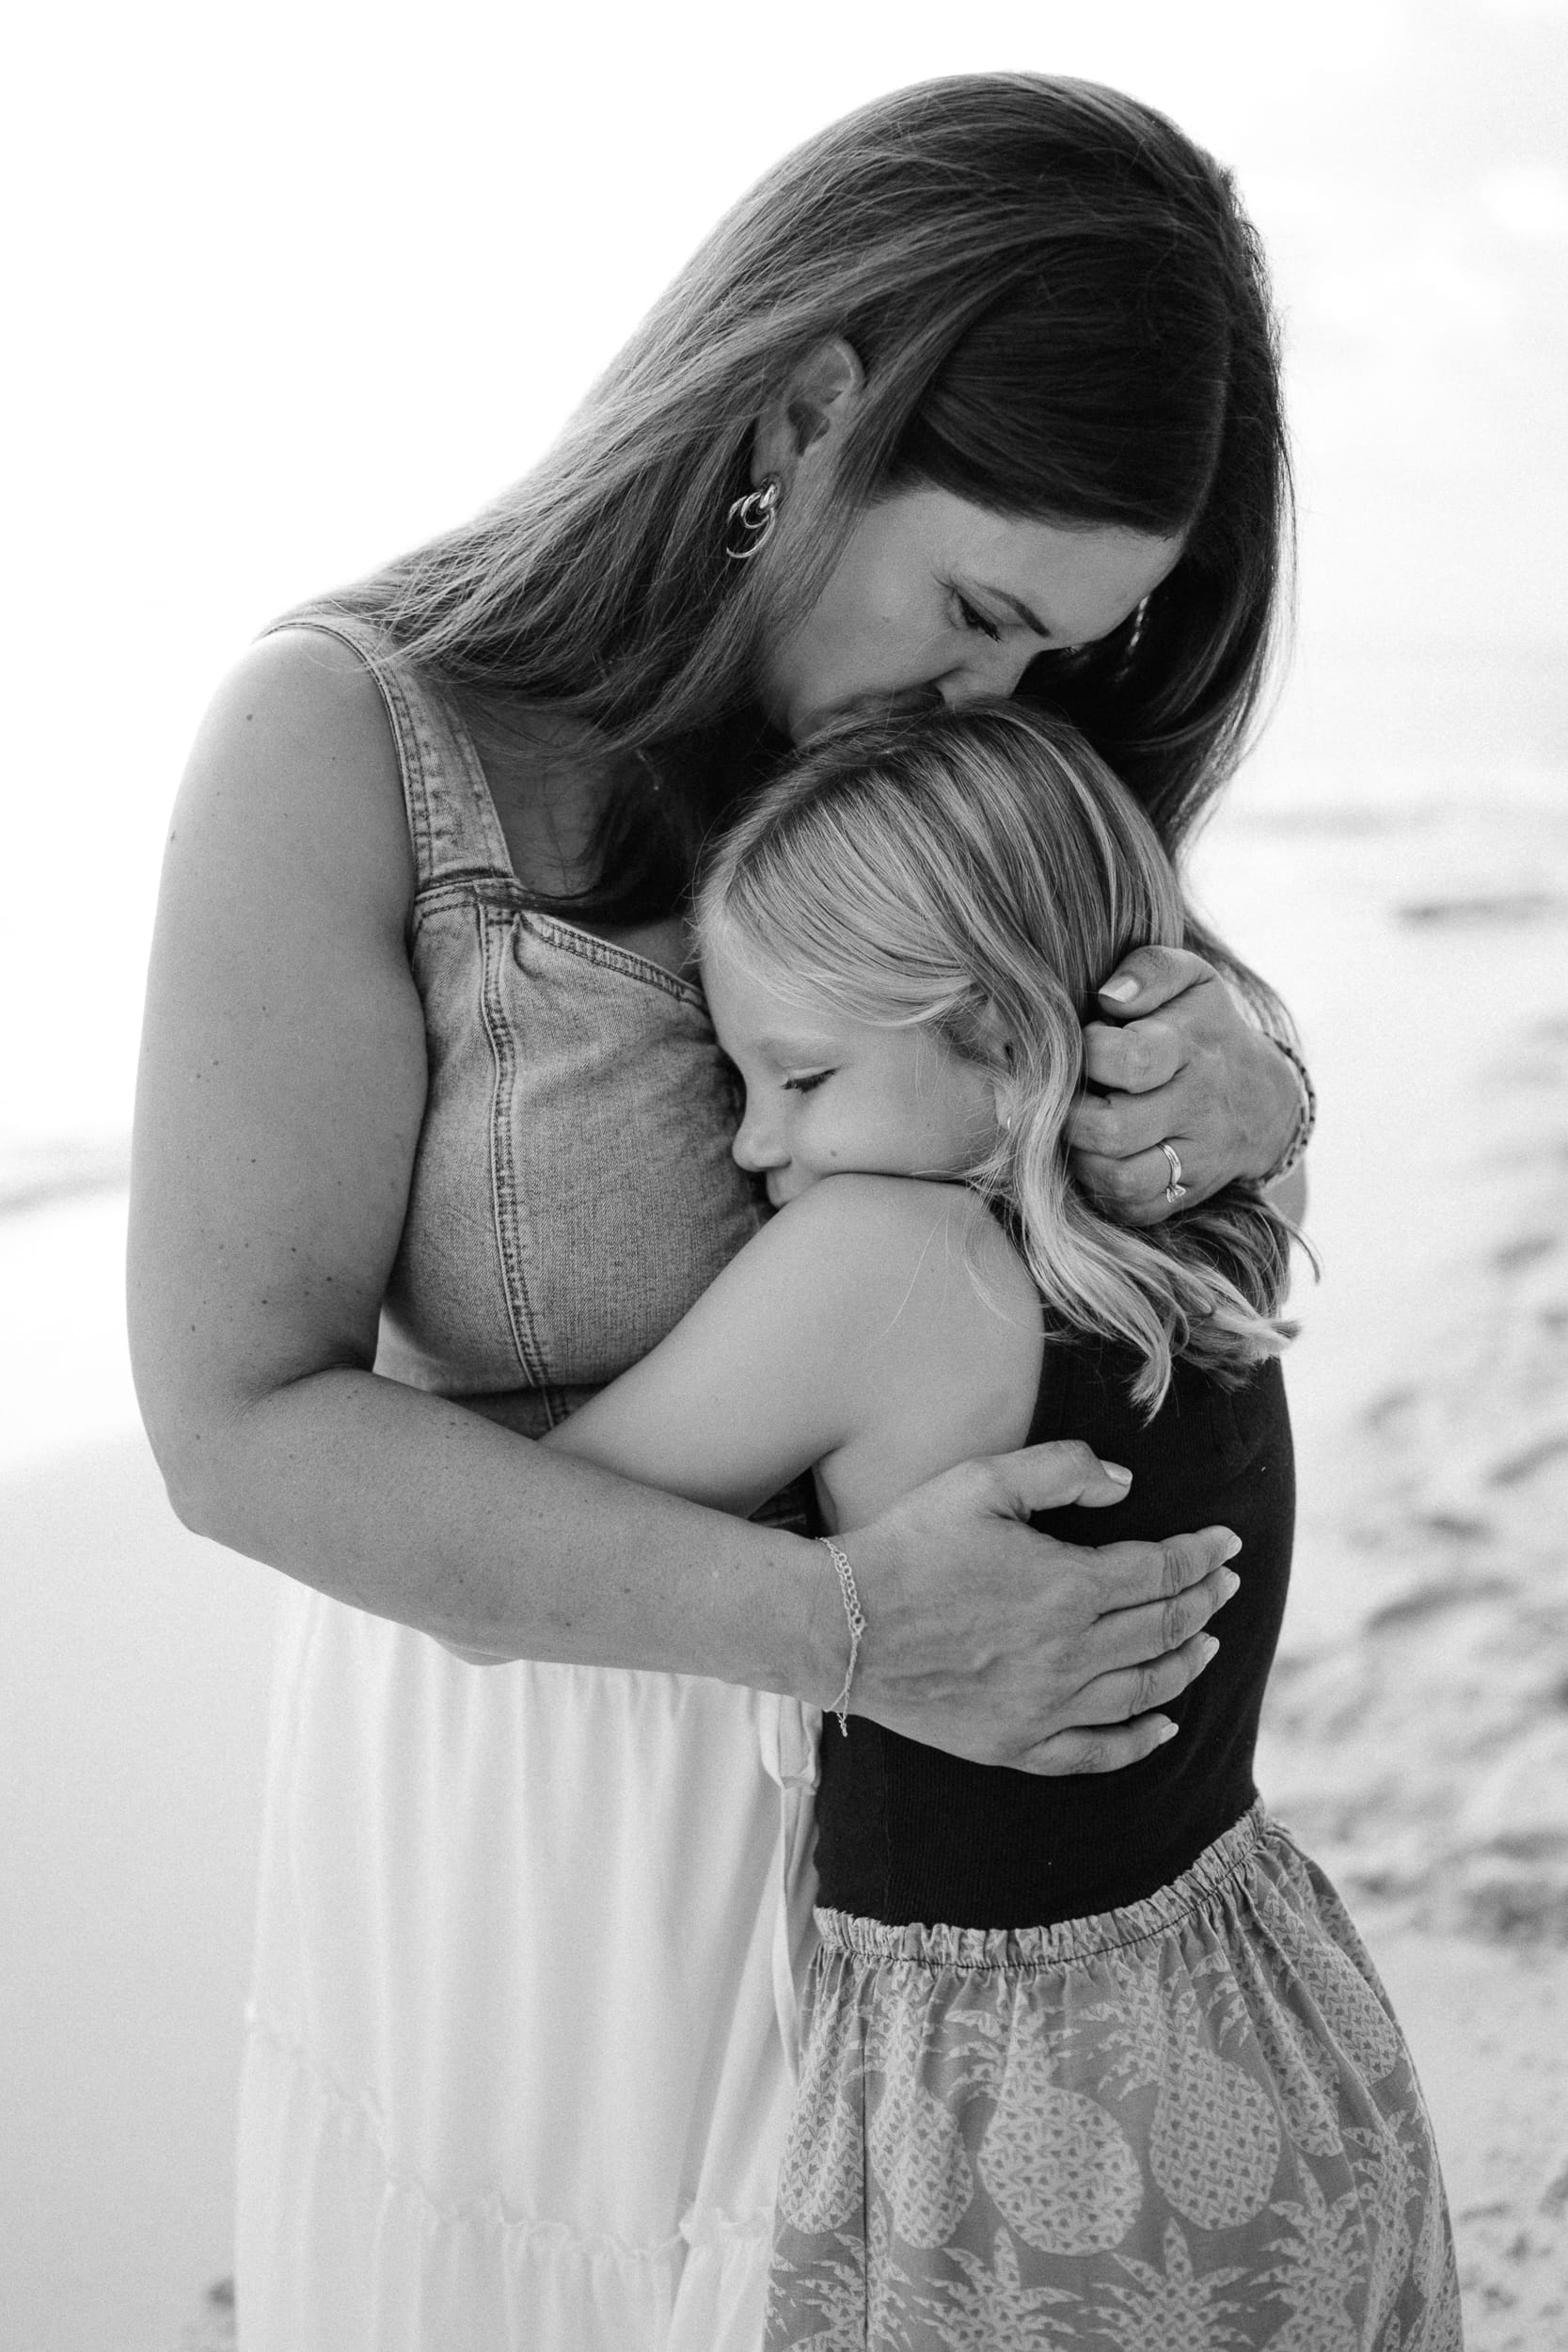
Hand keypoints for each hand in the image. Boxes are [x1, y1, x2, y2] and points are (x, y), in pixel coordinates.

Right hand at [842, 1440, 1241, 1774]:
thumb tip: (1125, 1481)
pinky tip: (1163, 1727)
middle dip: (1204, 1601)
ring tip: (1208, 1643)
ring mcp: (1045, 1707)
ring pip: (1143, 1691)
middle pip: (1163, 1629)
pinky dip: (1140, 1741)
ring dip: (1185, 1664)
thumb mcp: (980, 1483)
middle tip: (1226, 1583)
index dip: (1203, 1554)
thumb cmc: (907, 1545)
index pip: (1162, 1571)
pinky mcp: (1015, 1745)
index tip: (1228, 1542)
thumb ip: (1060, 1471)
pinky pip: (1097, 1752)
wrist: (840, 1625)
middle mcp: (1070, 1655)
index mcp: (1068, 1587)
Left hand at [1066, 946, 1298, 1226]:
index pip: (1129, 1059)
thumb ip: (1149, 970)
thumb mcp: (1190, 979)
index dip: (1086, 1054)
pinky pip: (1137, 1210)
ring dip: (1080, 1160)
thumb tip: (1109, 996)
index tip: (1081, 1045)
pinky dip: (1103, 1194)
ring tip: (1073, 1133)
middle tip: (1061, 1099)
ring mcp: (1196, 1156)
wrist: (1263, 1094)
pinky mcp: (1188, 1192)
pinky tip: (1093, 1161)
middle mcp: (1196, 1106)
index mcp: (1189, 1047)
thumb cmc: (1203, 1027)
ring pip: (1122, 1180)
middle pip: (1113, 1130)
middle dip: (1069, 1116)